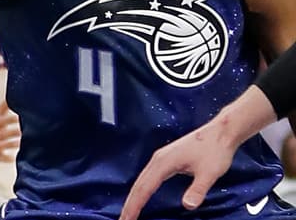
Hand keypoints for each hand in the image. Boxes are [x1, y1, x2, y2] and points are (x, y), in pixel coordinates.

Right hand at [0, 101, 20, 161]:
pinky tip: (13, 158)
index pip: (2, 121)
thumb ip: (4, 106)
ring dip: (12, 144)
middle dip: (13, 132)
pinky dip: (4, 158)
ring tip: (23, 143)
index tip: (21, 117)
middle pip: (2, 134)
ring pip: (1, 146)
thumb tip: (14, 94)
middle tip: (25, 131)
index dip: (11, 119)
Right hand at [119, 124, 235, 218]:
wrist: (220, 133)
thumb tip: (187, 206)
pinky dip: (142, 189)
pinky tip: (143, 195)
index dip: (135, 205)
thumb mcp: (209, 173)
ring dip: (134, 196)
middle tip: (123, 219)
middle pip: (138, 184)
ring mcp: (161, 158)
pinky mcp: (166, 159)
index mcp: (163, 162)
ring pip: (142, 180)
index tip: (127, 219)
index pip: (144, 188)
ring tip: (129, 211)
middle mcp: (157, 160)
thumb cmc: (214, 151)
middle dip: (130, 203)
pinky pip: (148, 177)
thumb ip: (197, 190)